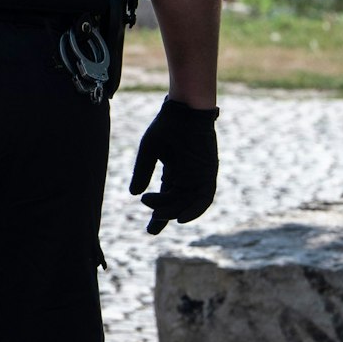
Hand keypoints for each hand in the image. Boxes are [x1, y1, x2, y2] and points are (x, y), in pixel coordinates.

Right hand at [129, 99, 219, 234]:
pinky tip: (181, 218)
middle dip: (164, 217)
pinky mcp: (208, 173)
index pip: (166, 197)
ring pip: (188, 203)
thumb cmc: (166, 126)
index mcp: (174, 171)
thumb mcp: (149, 151)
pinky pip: (204, 198)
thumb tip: (134, 193)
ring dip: (174, 212)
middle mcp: (188, 177)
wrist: (185, 112)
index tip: (150, 229)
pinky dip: (195, 210)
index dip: (158, 212)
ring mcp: (199, 176)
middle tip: (151, 230)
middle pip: (177, 204)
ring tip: (158, 216)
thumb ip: (142, 172)